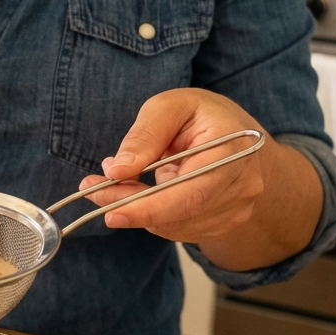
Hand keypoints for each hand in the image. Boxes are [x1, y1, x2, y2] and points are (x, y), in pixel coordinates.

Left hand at [78, 88, 269, 244]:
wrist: (237, 134)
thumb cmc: (201, 114)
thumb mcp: (169, 106)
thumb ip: (144, 135)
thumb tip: (117, 170)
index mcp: (233, 150)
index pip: (191, 192)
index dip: (149, 208)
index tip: (110, 212)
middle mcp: (242, 186)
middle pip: (179, 213)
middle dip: (130, 206)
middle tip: (92, 190)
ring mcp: (238, 209)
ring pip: (175, 225)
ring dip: (138, 209)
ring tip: (119, 181)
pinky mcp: (225, 223)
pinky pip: (180, 228)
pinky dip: (154, 214)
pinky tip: (145, 191)